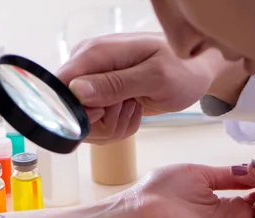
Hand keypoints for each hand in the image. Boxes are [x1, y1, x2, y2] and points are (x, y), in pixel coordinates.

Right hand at [57, 33, 228, 143]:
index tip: (105, 111)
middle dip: (103, 123)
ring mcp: (92, 85)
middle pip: (71, 115)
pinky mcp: (100, 99)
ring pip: (86, 126)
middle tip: (131, 107)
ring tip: (136, 107)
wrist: (195, 69)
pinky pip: (97, 127)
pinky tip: (134, 111)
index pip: (59, 90)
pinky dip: (118, 127)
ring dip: (114, 127)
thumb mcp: (155, 77)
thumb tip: (77, 91)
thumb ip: (115, 84)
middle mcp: (87, 68)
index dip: (79, 112)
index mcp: (94, 54)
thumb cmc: (182, 68)